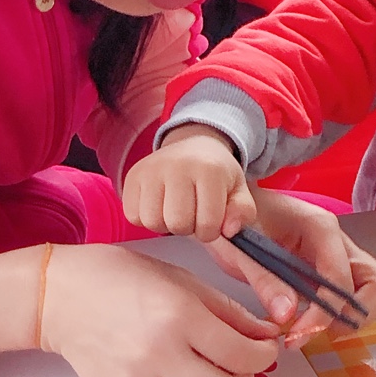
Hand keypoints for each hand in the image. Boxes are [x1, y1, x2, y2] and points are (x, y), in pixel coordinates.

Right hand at [39, 245, 279, 376]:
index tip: (262, 349)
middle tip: (236, 365)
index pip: (243, 354)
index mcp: (180, 315)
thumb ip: (229, 311)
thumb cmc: (122, 278)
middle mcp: (160, 354)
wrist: (61, 294)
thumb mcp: (183, 280)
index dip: (264, 354)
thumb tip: (267, 335)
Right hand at [123, 124, 255, 242]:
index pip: (207, 224)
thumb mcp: (239, 190)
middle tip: (192, 214)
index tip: (211, 219)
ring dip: (165, 225)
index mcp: (209, 170)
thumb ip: (243, 212)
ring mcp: (152, 169)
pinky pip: (133, 215)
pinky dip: (145, 218)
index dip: (211, 231)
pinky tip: (159, 206)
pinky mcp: (132, 176)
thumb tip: (229, 230)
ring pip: (152, 222)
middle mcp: (178, 166)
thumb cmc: (216, 174)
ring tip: (175, 210)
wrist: (192, 145)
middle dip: (188, 228)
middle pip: (178, 224)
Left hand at [208, 189, 375, 344]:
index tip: (296, 335)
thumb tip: (288, 316)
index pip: (340, 278)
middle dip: (354, 315)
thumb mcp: (242, 250)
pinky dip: (336, 315)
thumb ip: (266, 280)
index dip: (324, 313)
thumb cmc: (236, 221)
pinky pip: (349, 296)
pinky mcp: (329, 269)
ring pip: (370, 292)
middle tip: (315, 331)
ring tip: (308, 329)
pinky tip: (304, 322)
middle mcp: (338, 241)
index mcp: (320, 227)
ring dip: (348, 317)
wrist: (229, 207)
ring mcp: (337, 255)